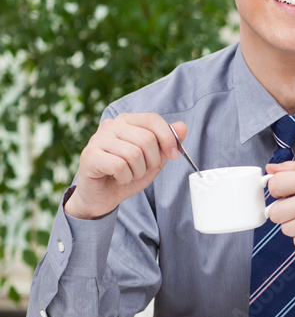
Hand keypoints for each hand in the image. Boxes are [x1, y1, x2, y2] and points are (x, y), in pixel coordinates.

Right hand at [64, 114, 186, 219]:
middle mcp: (110, 125)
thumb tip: (182, 127)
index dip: (168, 139)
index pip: (153, 120)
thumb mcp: (153, 160)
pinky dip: (125, 178)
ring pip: (134, 154)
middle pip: (146, 139)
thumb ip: (166, 143)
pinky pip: (119, 166)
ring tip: (128, 174)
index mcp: (126, 121)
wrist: (102, 197)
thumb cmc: (126, 175)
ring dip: (137, 172)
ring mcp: (98, 139)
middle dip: (152, 161)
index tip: (173, 155)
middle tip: (142, 170)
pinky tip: (118, 178)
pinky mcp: (89, 155)